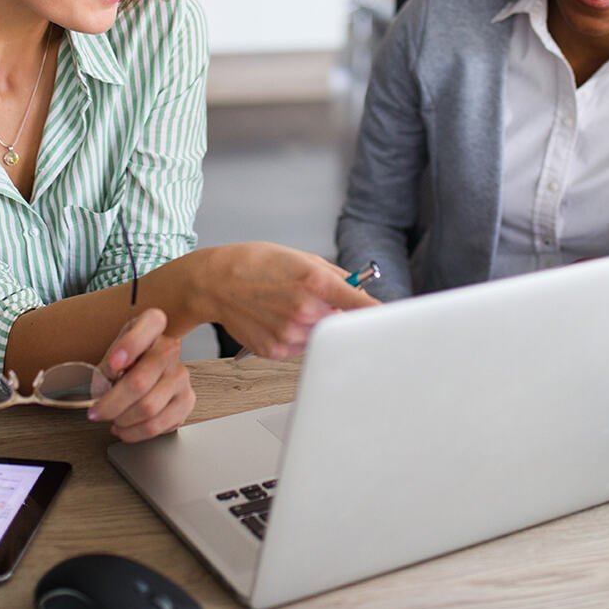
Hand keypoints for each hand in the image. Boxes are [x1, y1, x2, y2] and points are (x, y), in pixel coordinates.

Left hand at [88, 308, 194, 441]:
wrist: (149, 371)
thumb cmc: (128, 361)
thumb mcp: (113, 352)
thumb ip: (106, 368)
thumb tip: (102, 390)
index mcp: (153, 326)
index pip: (151, 324)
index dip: (130, 346)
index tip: (112, 365)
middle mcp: (171, 349)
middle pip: (140, 381)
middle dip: (111, 404)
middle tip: (97, 412)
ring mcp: (181, 375)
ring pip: (148, 408)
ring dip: (123, 420)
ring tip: (113, 420)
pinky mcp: (186, 400)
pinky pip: (158, 425)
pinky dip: (136, 432)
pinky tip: (127, 427)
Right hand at [202, 242, 377, 359]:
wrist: (216, 281)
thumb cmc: (256, 263)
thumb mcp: (300, 257)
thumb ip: (334, 276)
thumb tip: (358, 293)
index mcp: (316, 282)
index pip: (362, 306)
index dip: (379, 315)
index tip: (391, 320)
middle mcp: (305, 310)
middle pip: (343, 324)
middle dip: (338, 315)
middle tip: (318, 301)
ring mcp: (290, 334)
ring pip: (321, 338)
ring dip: (316, 326)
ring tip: (288, 306)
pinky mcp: (277, 351)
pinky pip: (301, 348)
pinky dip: (297, 336)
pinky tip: (276, 318)